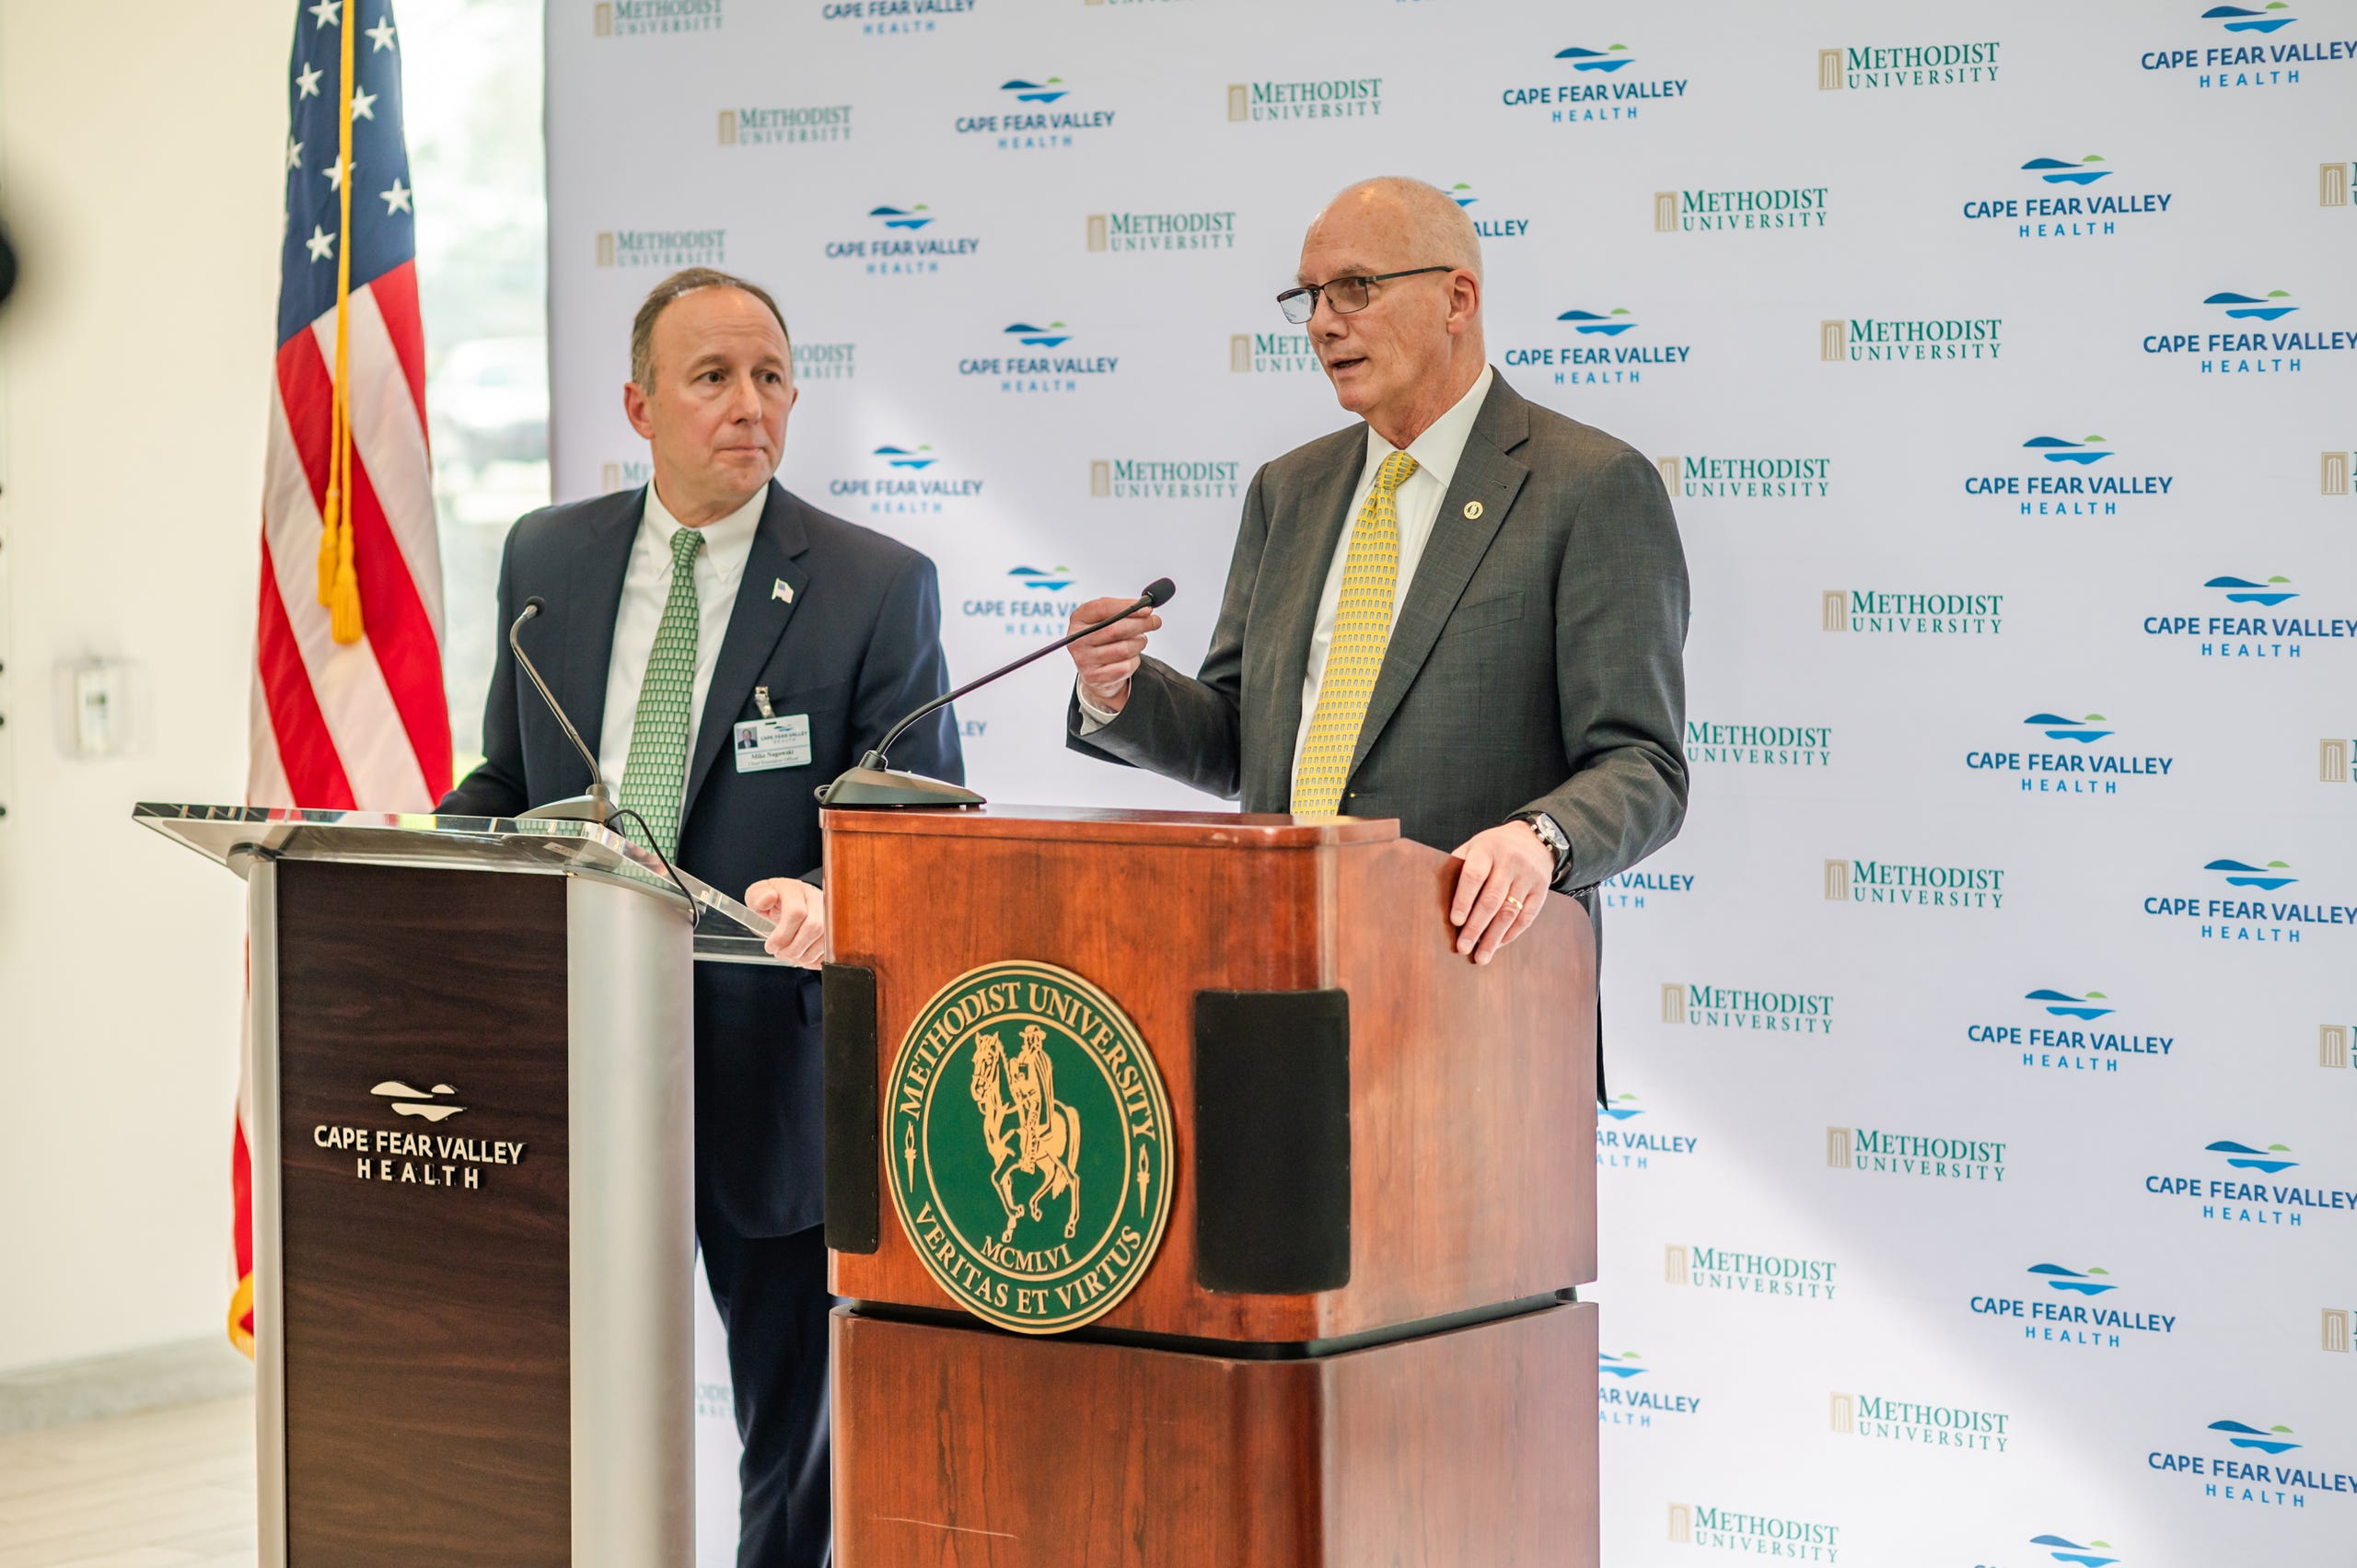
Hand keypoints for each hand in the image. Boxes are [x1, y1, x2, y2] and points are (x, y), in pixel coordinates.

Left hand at [747, 877, 826, 967]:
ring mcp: (829, 913)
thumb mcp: (757, 895)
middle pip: (814, 927)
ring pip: (824, 940)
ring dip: (805, 956)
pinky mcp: (835, 927)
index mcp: (795, 890)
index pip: (796, 912)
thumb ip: (757, 896)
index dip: (782, 935)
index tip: (771, 946)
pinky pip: (831, 948)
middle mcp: (816, 898)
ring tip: (790, 956)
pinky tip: (803, 957)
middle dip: (794, 948)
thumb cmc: (772, 901)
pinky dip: (816, 959)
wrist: (789, 901)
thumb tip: (768, 898)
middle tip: (780, 954)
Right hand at [1065, 596, 1162, 713]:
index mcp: (1078, 619)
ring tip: (1139, 640)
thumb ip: (1123, 610)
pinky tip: (1130, 657)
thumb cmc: (1104, 638)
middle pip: (1115, 629)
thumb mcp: (1106, 618)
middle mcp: (1077, 640)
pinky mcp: (1095, 677)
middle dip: (1141, 624)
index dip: (1128, 607)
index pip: (1102, 608)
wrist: (1095, 668)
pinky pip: (1126, 666)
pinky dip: (1135, 660)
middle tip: (1155, 621)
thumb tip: (1145, 609)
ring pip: (1124, 649)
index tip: (1147, 608)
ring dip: (1139, 643)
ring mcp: (1085, 660)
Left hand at [1448, 822, 1553, 964]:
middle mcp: (1510, 861)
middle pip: (1492, 899)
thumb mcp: (1474, 847)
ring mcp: (1528, 876)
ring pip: (1510, 912)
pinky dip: (1511, 934)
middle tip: (1463, 948)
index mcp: (1487, 849)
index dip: (1464, 899)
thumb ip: (1459, 868)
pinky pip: (1527, 917)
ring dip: (1494, 937)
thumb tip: (1437, 900)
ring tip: (1481, 957)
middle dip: (1476, 927)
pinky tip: (1498, 944)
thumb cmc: (1492, 849)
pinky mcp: (1542, 889)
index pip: (1474, 875)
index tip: (1455, 921)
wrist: (1532, 840)